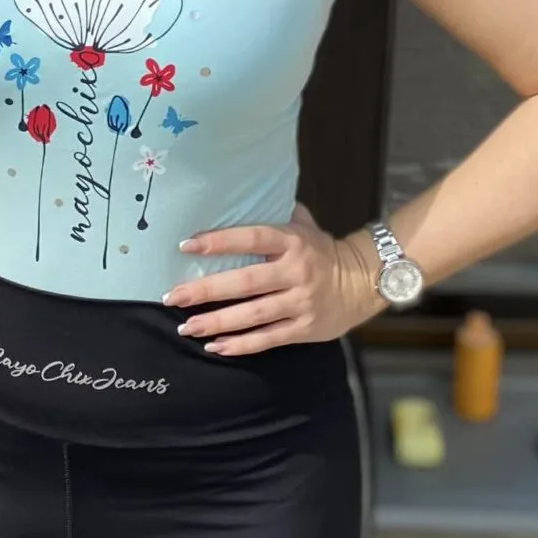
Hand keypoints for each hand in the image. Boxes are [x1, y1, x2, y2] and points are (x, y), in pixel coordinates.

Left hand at [163, 203, 385, 354]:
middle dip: (205, 290)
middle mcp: (295, 271)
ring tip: (186, 327)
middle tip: (172, 296)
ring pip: (253, 314)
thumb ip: (275, 212)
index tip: (185, 246)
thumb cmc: (322, 250)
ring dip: (217, 322)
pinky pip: (268, 339)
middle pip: (245, 282)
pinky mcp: (304, 328)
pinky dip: (240, 344)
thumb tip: (240, 193)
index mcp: (292, 241)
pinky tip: (214, 345)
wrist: (365, 280)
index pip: (251, 238)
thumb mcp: (304, 225)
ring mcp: (300, 302)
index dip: (218, 241)